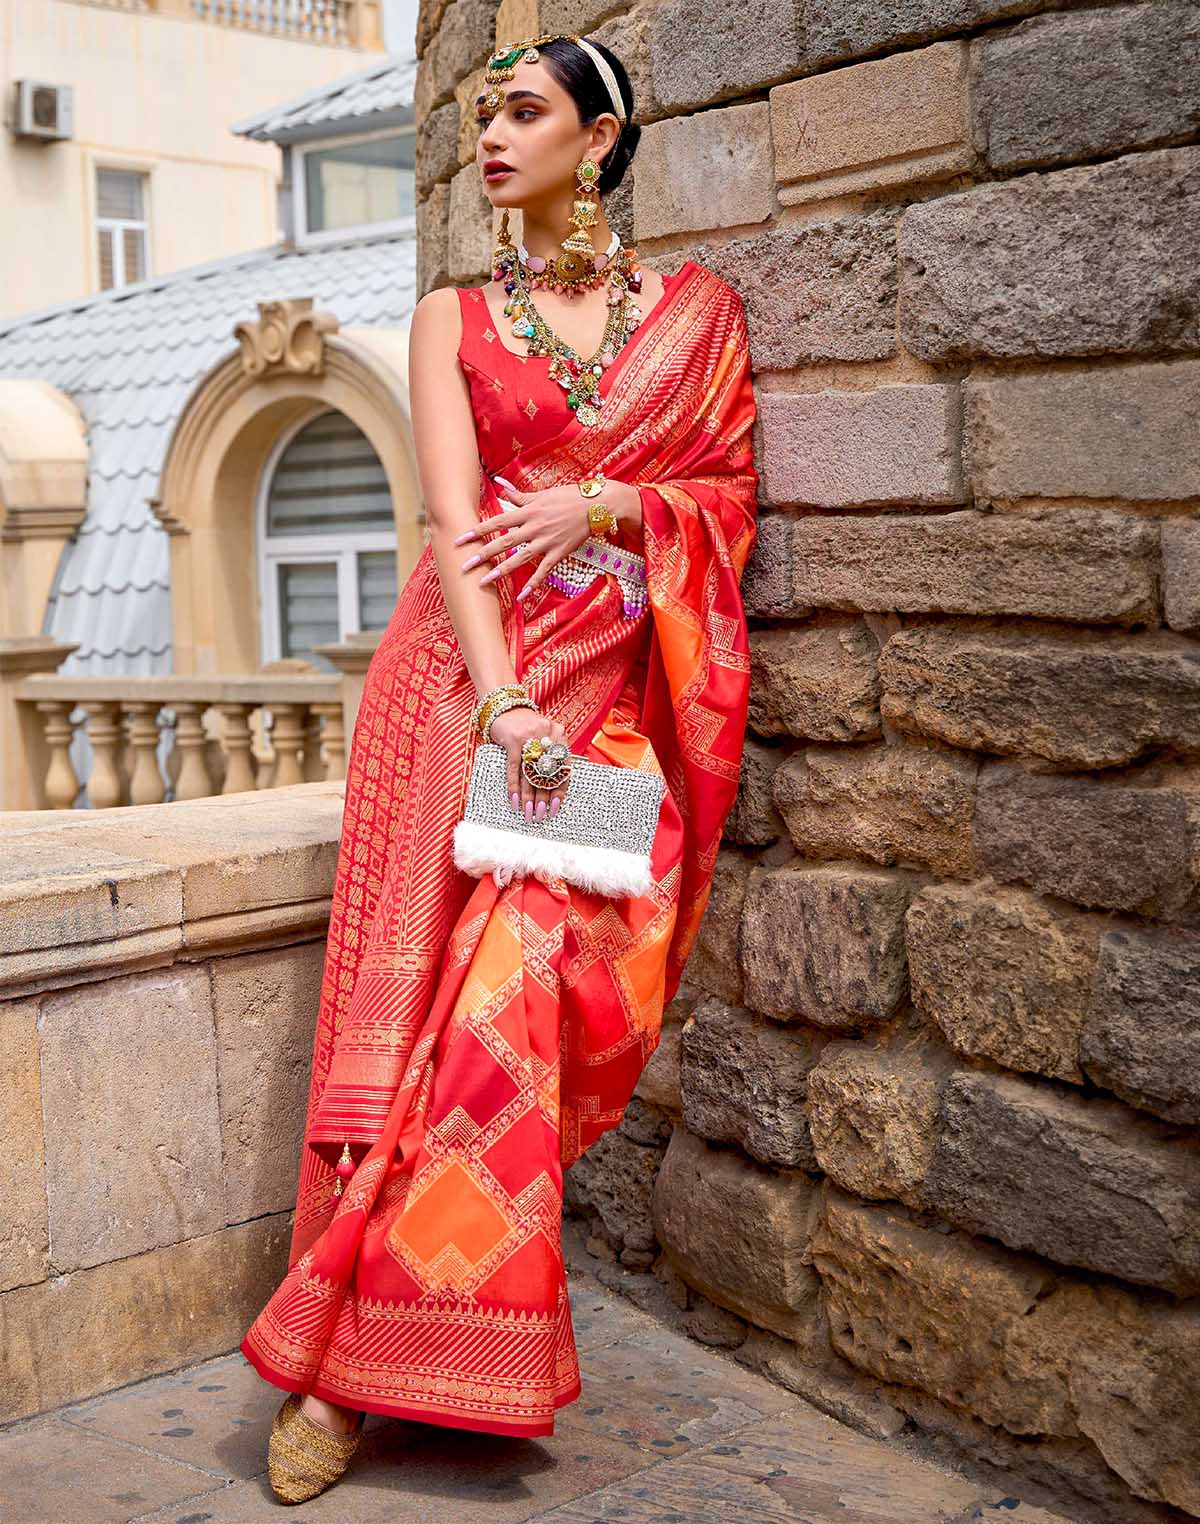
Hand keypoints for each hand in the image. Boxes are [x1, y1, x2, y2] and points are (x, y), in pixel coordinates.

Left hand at [456, 480, 589, 600]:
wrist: (597, 505)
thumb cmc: (568, 496)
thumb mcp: (541, 493)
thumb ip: (518, 494)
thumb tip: (498, 483)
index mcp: (528, 511)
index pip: (497, 521)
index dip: (478, 530)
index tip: (460, 538)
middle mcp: (534, 527)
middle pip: (503, 542)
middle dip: (482, 554)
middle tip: (464, 565)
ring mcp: (547, 541)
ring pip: (520, 558)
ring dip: (501, 570)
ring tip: (484, 581)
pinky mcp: (559, 552)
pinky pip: (543, 571)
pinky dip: (532, 584)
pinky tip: (521, 596)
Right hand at [487, 706, 570, 820]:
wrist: (504, 705)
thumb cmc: (524, 725)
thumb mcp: (543, 734)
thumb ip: (551, 754)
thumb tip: (553, 786)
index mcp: (559, 733)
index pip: (564, 767)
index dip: (560, 789)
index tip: (555, 806)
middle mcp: (547, 735)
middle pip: (548, 773)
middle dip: (544, 798)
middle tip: (541, 815)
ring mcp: (530, 737)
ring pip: (531, 774)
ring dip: (529, 796)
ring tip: (528, 813)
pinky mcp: (513, 740)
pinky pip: (514, 769)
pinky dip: (514, 786)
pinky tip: (515, 800)